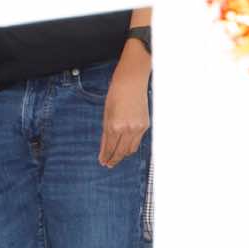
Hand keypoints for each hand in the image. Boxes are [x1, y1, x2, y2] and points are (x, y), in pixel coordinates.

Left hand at [100, 50, 151, 166]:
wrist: (131, 83)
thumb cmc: (115, 95)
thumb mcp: (106, 114)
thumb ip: (106, 132)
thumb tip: (104, 147)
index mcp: (114, 126)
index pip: (110, 147)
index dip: (106, 156)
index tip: (103, 162)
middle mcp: (127, 129)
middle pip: (121, 152)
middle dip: (114, 159)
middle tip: (108, 164)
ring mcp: (138, 128)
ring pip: (131, 149)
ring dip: (123, 155)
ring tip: (116, 158)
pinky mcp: (145, 126)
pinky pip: (138, 141)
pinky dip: (131, 146)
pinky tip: (125, 147)